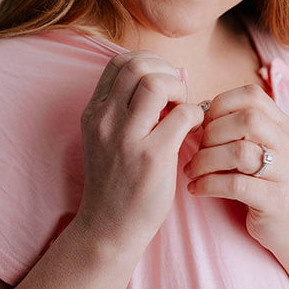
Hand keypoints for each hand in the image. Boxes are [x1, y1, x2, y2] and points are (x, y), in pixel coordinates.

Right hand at [76, 51, 204, 248]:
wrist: (109, 227)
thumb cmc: (115, 182)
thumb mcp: (105, 139)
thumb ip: (123, 109)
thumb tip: (161, 79)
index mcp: (94, 112)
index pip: (118, 62)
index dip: (147, 63)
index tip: (161, 81)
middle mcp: (105, 120)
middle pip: (137, 65)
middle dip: (165, 71)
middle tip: (177, 94)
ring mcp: (127, 138)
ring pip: (157, 83)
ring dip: (179, 89)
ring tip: (183, 109)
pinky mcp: (152, 157)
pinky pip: (182, 115)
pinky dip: (195, 114)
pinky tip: (194, 129)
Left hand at [184, 84, 288, 248]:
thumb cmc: (266, 183)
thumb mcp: (260, 149)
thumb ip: (238, 128)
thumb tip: (199, 109)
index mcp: (284, 126)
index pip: (252, 95)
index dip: (221, 104)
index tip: (204, 124)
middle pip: (248, 120)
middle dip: (213, 132)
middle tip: (198, 150)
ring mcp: (286, 173)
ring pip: (240, 152)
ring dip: (206, 160)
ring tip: (192, 171)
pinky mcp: (275, 202)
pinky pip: (236, 185)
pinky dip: (209, 185)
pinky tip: (196, 189)